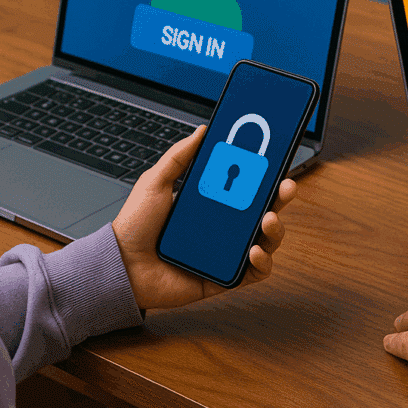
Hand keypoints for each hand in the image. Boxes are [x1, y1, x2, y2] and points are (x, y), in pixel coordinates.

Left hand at [111, 125, 296, 309]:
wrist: (121, 265)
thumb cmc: (136, 226)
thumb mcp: (156, 181)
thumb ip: (179, 156)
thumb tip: (202, 130)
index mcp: (212, 202)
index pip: (248, 186)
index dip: (266, 175)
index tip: (276, 162)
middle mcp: (223, 226)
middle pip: (264, 210)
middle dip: (281, 197)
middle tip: (285, 187)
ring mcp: (226, 252)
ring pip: (267, 240)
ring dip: (275, 229)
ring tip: (267, 221)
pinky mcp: (225, 277)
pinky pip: (255, 272)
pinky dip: (263, 262)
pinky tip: (254, 251)